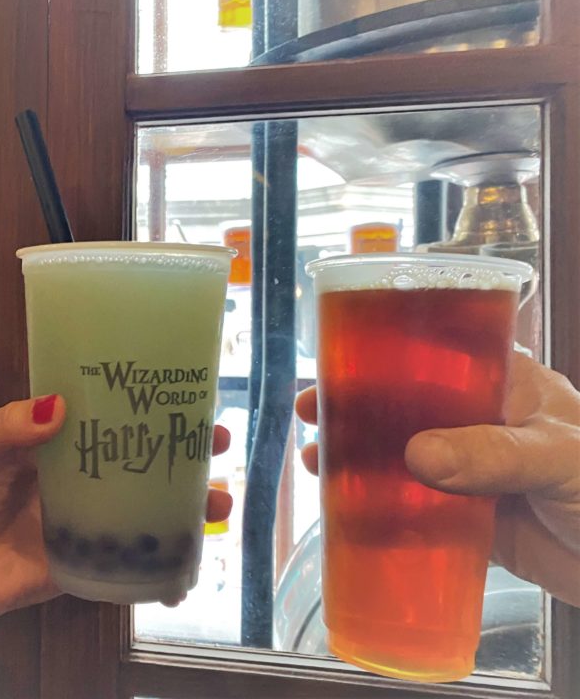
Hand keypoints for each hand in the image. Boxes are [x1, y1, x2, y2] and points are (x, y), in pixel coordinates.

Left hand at [0, 396, 233, 621]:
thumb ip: (9, 428)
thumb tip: (57, 406)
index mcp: (64, 443)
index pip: (115, 416)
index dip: (151, 405)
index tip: (187, 394)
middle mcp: (87, 477)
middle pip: (147, 459)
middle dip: (187, 451)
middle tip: (216, 442)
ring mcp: (95, 521)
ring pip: (153, 507)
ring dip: (191, 506)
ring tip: (219, 504)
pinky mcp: (94, 562)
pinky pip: (137, 561)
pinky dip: (168, 565)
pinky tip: (191, 565)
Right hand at [295, 353, 579, 605]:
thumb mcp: (560, 457)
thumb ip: (495, 453)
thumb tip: (418, 455)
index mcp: (507, 384)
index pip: (435, 349)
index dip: (382, 348)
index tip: (338, 357)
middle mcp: (481, 422)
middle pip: (404, 401)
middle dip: (355, 404)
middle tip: (313, 410)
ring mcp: (473, 471)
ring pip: (401, 456)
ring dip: (358, 458)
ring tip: (319, 462)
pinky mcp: (472, 520)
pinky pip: (414, 511)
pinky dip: (380, 512)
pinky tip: (351, 514)